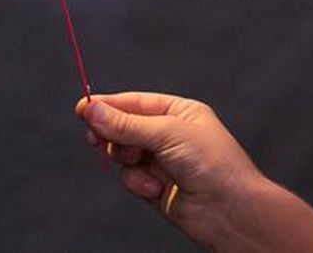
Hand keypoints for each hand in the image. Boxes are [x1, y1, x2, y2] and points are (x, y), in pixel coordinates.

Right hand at [77, 93, 265, 247]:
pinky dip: (138, 182)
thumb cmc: (212, 163)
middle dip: (112, 133)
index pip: (135, 102)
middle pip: (124, 127)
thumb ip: (126, 124)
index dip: (109, 105)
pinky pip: (131, 177)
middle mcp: (170, 134)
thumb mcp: (167, 133)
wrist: (230, 210)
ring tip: (139, 164)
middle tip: (95, 138)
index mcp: (179, 111)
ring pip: (124, 154)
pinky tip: (154, 189)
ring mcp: (162, 161)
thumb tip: (92, 110)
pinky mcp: (155, 186)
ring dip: (128, 160)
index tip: (82, 109)